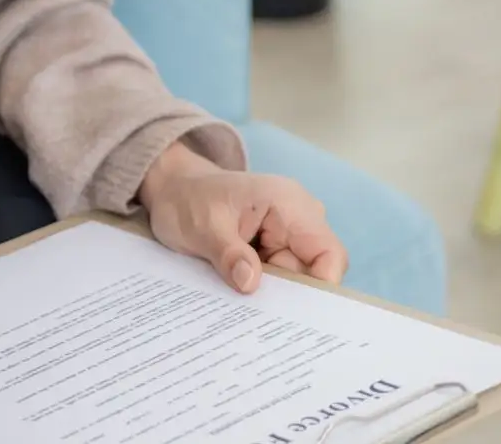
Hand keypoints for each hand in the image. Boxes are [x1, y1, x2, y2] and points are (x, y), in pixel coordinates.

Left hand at [139, 142, 347, 294]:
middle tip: (255, 309)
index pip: (328, 253)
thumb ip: (228, 254)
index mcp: (289, 204)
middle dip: (288, 292)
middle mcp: (297, 218)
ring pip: (295, 277)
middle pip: (313, 270)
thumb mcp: (200, 227)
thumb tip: (250, 284)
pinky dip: (262, 285)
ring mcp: (286, 233)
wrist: (172, 190)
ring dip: (271, 289)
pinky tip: (239, 290)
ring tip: (239, 295)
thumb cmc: (187, 199)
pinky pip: (279, 274)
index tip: (294, 310)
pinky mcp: (273, 246)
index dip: (321, 285)